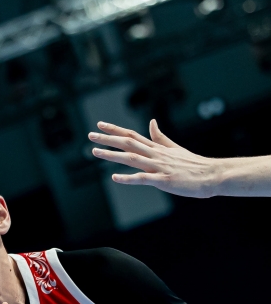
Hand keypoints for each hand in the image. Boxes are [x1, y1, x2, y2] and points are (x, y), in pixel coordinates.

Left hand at [89, 119, 219, 197]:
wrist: (212, 175)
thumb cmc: (194, 165)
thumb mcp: (175, 148)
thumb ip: (160, 137)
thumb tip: (152, 122)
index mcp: (157, 148)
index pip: (132, 135)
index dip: (115, 130)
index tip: (99, 125)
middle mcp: (155, 155)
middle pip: (128, 144)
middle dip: (108, 139)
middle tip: (90, 136)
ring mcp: (159, 167)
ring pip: (132, 158)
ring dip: (112, 155)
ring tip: (96, 153)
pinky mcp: (164, 181)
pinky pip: (143, 179)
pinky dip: (128, 178)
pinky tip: (115, 178)